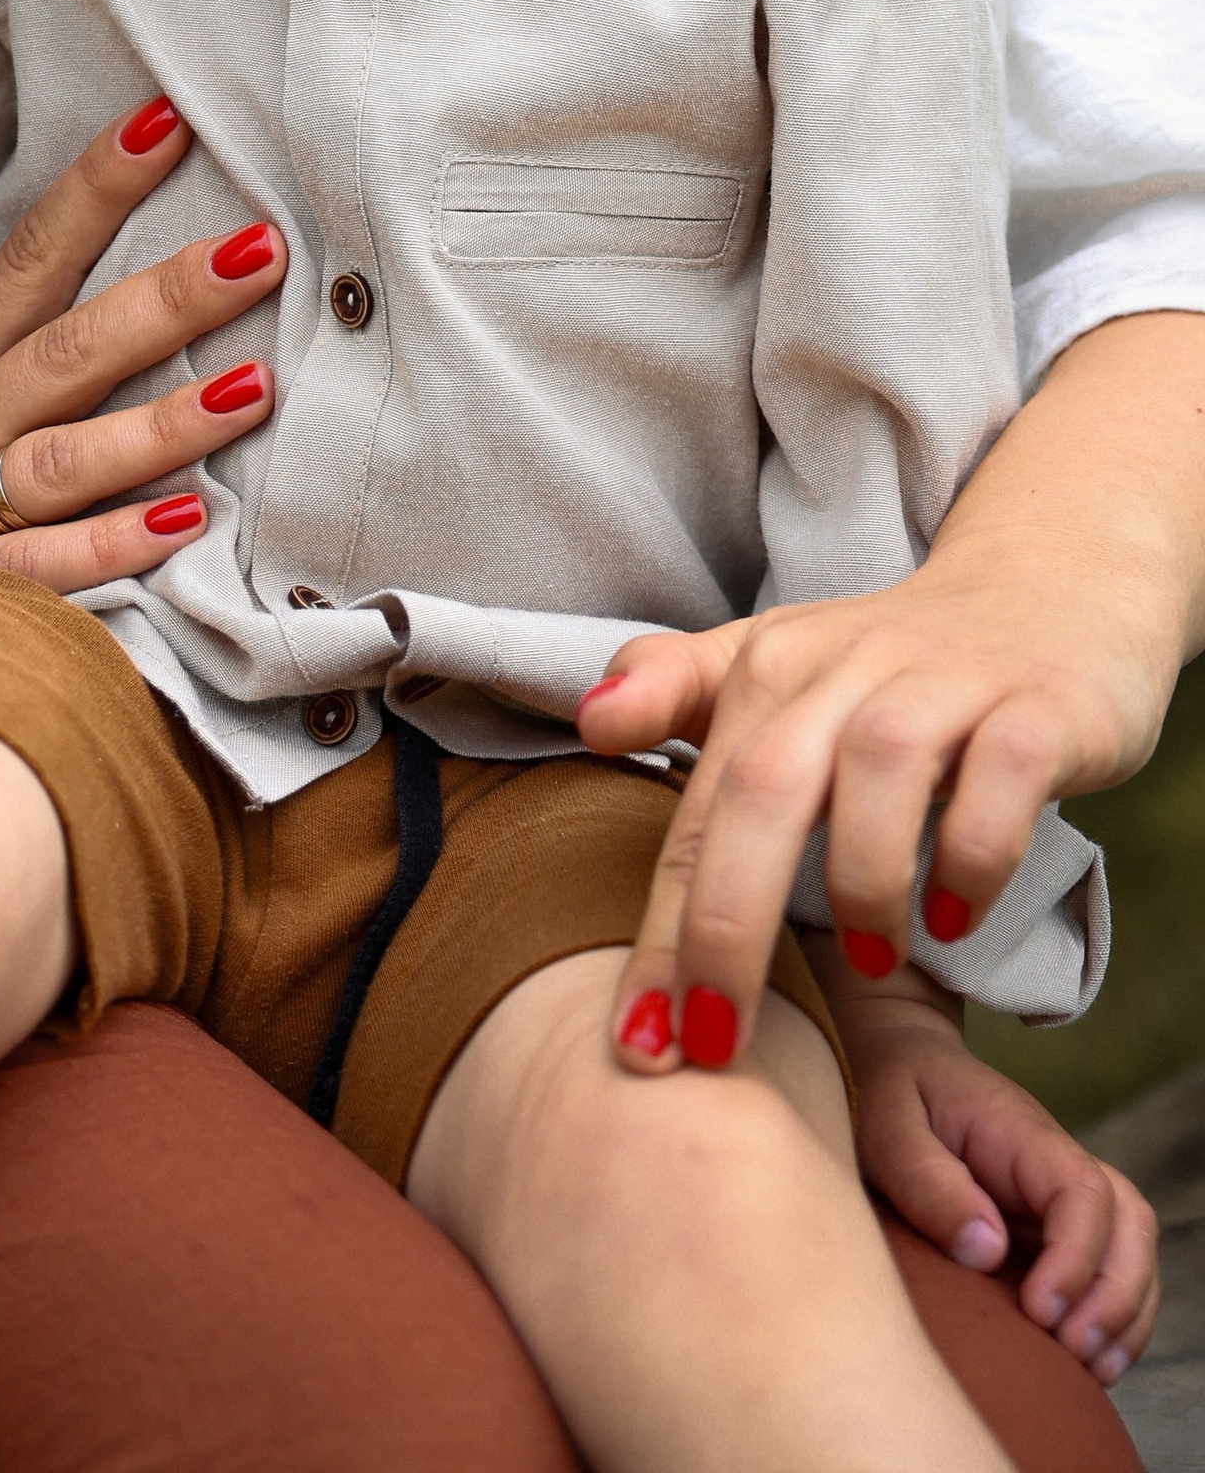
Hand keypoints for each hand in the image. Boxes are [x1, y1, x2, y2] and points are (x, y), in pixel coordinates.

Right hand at [0, 99, 286, 687]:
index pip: (26, 262)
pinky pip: (32, 571)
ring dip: (162, 422)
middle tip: (262, 245)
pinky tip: (182, 525)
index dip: (93, 190)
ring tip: (254, 384)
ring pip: (64, 457)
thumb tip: (93, 312)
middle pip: (66, 349)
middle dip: (166, 297)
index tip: (165, 122)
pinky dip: (105, 546)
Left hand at [585, 556, 1167, 1071]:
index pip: (697, 811)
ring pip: (879, 769)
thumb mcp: (779, 666)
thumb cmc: (889, 665)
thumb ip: (677, 690)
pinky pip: (999, 781)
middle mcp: (845, 668)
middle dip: (726, 925)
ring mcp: (944, 684)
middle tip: (714, 1044)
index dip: (659, 930)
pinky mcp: (1037, 709)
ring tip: (870, 959)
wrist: (1049, 593)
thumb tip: (590, 723)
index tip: (635, 1046)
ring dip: (862, 880)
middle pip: (763, 789)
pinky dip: (972, 855)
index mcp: (769, 669)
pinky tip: (954, 915)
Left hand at [832, 968, 1156, 1383]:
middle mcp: (1054, 1165)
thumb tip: (986, 1250)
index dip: (1076, 1256)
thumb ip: (928, 1181)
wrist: (890, 1061)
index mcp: (1020, 1133)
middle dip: (1115, 1295)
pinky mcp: (1049, 1227)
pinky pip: (1106, 1268)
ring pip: (1130, 1248)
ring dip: (1123, 1313)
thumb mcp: (886, 1126)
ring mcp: (1057, 1196)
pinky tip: (1088, 1362)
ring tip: (1090, 1370)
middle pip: (1127, 1223)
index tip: (1039, 1309)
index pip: (1083, 1190)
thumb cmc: (885, 1089)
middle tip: (1072, 1351)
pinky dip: (1112, 1316)